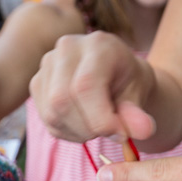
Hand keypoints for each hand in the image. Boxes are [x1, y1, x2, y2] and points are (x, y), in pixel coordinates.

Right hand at [30, 31, 157, 141]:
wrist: (116, 73)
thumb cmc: (128, 81)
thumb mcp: (139, 94)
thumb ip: (137, 114)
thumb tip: (143, 131)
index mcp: (98, 45)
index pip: (85, 85)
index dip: (100, 118)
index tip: (120, 135)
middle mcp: (67, 48)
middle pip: (62, 100)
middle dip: (88, 128)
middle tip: (110, 132)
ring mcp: (47, 64)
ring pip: (52, 113)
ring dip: (78, 132)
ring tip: (98, 127)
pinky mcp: (37, 82)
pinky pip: (47, 119)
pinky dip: (67, 132)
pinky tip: (83, 125)